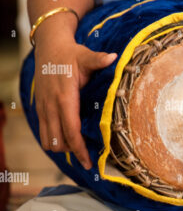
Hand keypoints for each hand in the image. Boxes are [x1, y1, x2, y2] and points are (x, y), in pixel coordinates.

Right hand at [34, 35, 116, 169]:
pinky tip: (66, 139)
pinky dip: (52, 139)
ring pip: (47, 140)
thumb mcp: (85, 56)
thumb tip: (114, 58)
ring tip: (78, 149)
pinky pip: (42, 132)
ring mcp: (43, 107)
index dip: (79, 149)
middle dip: (72, 152)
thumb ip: (98, 60)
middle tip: (87, 159)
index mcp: (65, 97)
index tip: (88, 163)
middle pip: (58, 141)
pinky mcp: (39, 108)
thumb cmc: (70, 54)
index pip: (71, 130)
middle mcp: (51, 105)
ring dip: (61, 147)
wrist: (48, 48)